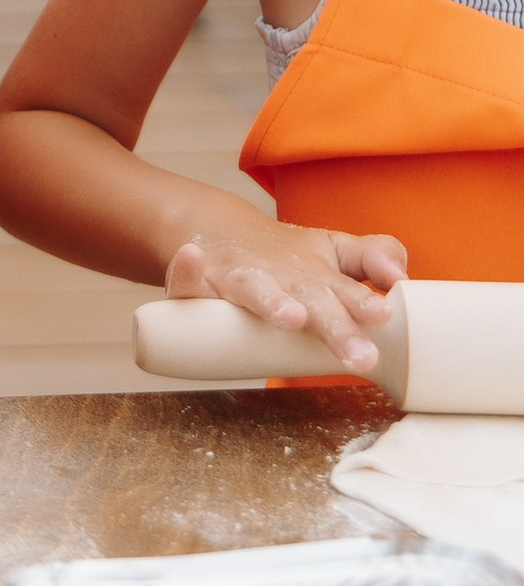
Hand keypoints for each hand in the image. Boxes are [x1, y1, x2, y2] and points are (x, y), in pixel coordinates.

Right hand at [164, 223, 406, 375]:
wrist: (219, 231)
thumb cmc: (288, 258)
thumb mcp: (334, 252)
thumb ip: (372, 258)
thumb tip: (401, 275)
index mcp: (316, 274)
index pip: (345, 290)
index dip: (361, 303)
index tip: (382, 313)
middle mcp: (280, 275)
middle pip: (309, 299)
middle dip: (332, 326)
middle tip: (359, 355)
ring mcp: (239, 278)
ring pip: (254, 290)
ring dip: (271, 301)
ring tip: (290, 316)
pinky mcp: (198, 281)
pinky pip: (184, 281)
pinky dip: (184, 270)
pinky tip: (188, 258)